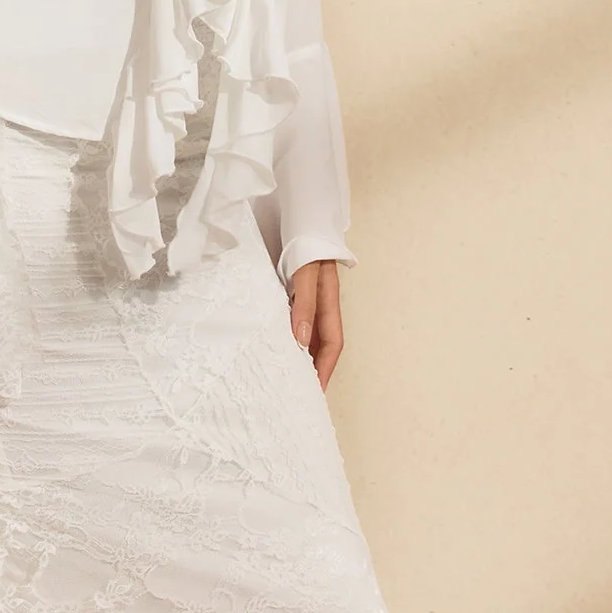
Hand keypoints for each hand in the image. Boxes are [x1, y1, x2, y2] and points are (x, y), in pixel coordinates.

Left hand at [289, 258, 343, 390]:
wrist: (303, 218)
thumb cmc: (306, 246)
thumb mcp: (305, 275)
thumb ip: (304, 305)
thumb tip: (302, 342)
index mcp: (330, 304)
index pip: (332, 345)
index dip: (325, 369)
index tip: (316, 392)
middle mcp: (322, 305)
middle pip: (322, 344)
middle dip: (315, 369)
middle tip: (301, 394)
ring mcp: (310, 300)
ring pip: (309, 335)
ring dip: (303, 356)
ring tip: (289, 377)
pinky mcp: (296, 293)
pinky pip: (296, 322)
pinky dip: (290, 338)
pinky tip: (279, 345)